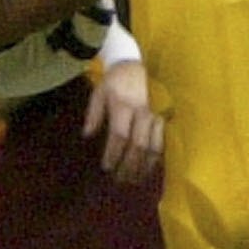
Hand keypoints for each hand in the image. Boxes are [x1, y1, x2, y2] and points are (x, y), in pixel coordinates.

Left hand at [84, 60, 163, 186]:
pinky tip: (148, 171)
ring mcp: (152, 118)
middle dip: (129, 165)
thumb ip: (93, 114)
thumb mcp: (98, 93)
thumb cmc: (112, 83)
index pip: (120, 134)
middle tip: (119, 180)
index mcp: (123, 106)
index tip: (106, 167)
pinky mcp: (158, 120)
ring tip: (134, 181)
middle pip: (138, 144)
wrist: (132, 68)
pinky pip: (161, 142)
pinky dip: (155, 159)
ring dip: (144, 166)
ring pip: (153, 146)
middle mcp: (141, 113)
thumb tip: (87, 135)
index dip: (114, 153)